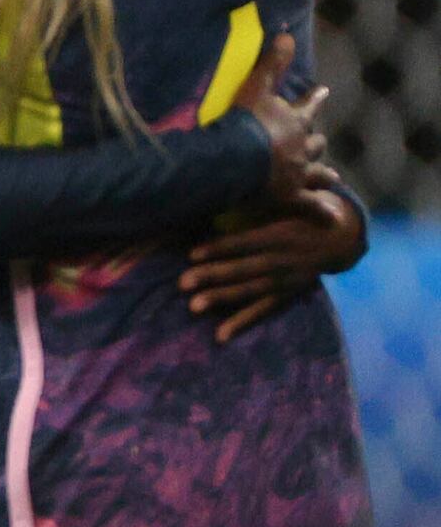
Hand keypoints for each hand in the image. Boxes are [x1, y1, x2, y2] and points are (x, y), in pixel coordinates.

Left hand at [182, 178, 364, 342]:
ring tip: (194, 307)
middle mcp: (284, 259)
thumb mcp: (289, 202)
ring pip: (251, 291)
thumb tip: (228, 190)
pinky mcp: (288, 294)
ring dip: (222, 299)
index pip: (246, 242)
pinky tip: (221, 335)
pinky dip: (242, 322)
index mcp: (282, 234)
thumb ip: (262, 202)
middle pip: (244, 269)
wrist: (342, 237)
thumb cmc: (302, 212)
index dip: (220, 248)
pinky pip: (264, 310)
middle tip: (182, 282)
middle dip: (213, 276)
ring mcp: (286, 279)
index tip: (191, 254)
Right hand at [235, 65, 331, 205]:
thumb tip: (287, 34)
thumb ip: (270, 64)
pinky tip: (332, 218)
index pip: (307, 107)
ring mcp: (298, 173)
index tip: (323, 92)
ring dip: (325, 174)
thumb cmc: (243, 122)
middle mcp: (302, 148)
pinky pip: (310, 206)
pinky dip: (322, 212)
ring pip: (318, 173)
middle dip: (317, 141)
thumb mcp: (255, 88)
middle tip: (319, 141)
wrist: (236, 158)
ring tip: (333, 177)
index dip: (314, 99)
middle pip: (316, 142)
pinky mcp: (291, 196)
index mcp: (293, 122)